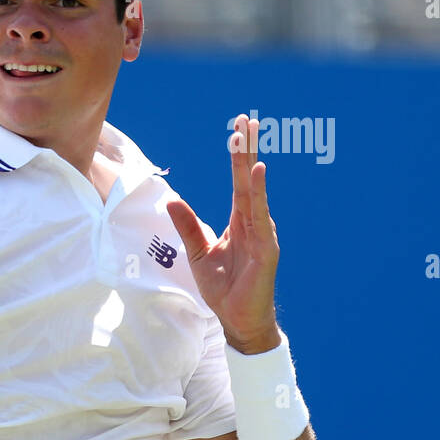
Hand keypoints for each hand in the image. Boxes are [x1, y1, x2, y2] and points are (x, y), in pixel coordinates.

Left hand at [166, 113, 280, 353]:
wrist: (237, 320)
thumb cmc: (222, 288)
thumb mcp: (197, 253)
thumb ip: (188, 226)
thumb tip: (173, 200)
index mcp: (239, 222)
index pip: (238, 184)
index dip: (237, 158)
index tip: (237, 131)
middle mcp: (253, 223)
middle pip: (248, 180)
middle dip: (247, 150)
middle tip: (247, 119)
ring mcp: (262, 234)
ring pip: (255, 193)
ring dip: (251, 164)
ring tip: (248, 138)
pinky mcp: (266, 249)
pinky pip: (261, 217)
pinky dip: (259, 194)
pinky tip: (257, 174)